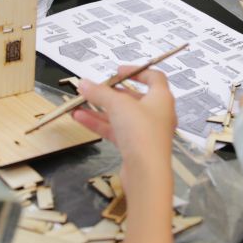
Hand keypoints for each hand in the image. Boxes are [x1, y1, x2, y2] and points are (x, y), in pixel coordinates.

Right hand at [72, 68, 175, 198]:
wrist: (146, 171)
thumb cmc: (142, 132)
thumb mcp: (118, 105)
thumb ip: (100, 93)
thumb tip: (84, 83)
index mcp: (162, 98)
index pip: (154, 78)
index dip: (136, 71)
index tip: (118, 71)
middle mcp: (157, 114)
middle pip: (133, 97)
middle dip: (112, 92)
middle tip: (96, 88)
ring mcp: (146, 131)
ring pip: (121, 116)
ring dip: (101, 108)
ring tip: (80, 102)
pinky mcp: (135, 147)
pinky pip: (116, 130)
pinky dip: (99, 123)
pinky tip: (80, 118)